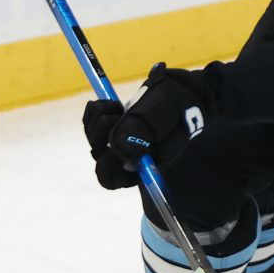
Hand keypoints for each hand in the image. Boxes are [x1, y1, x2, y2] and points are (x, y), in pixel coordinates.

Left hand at [81, 64, 207, 189]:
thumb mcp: (165, 122)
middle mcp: (126, 156)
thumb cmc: (178, 110)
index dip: (106, 166)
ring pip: (93, 136)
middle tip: (112, 117)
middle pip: (98, 155)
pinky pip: (91, 122)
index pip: (111, 179)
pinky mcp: (112, 124)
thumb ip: (144, 135)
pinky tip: (106, 102)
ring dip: (98, 118)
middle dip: (100, 134)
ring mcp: (118, 140)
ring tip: (115, 106)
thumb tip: (120, 149)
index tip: (111, 147)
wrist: (181, 92)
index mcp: (140, 166)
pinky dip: (95, 110)